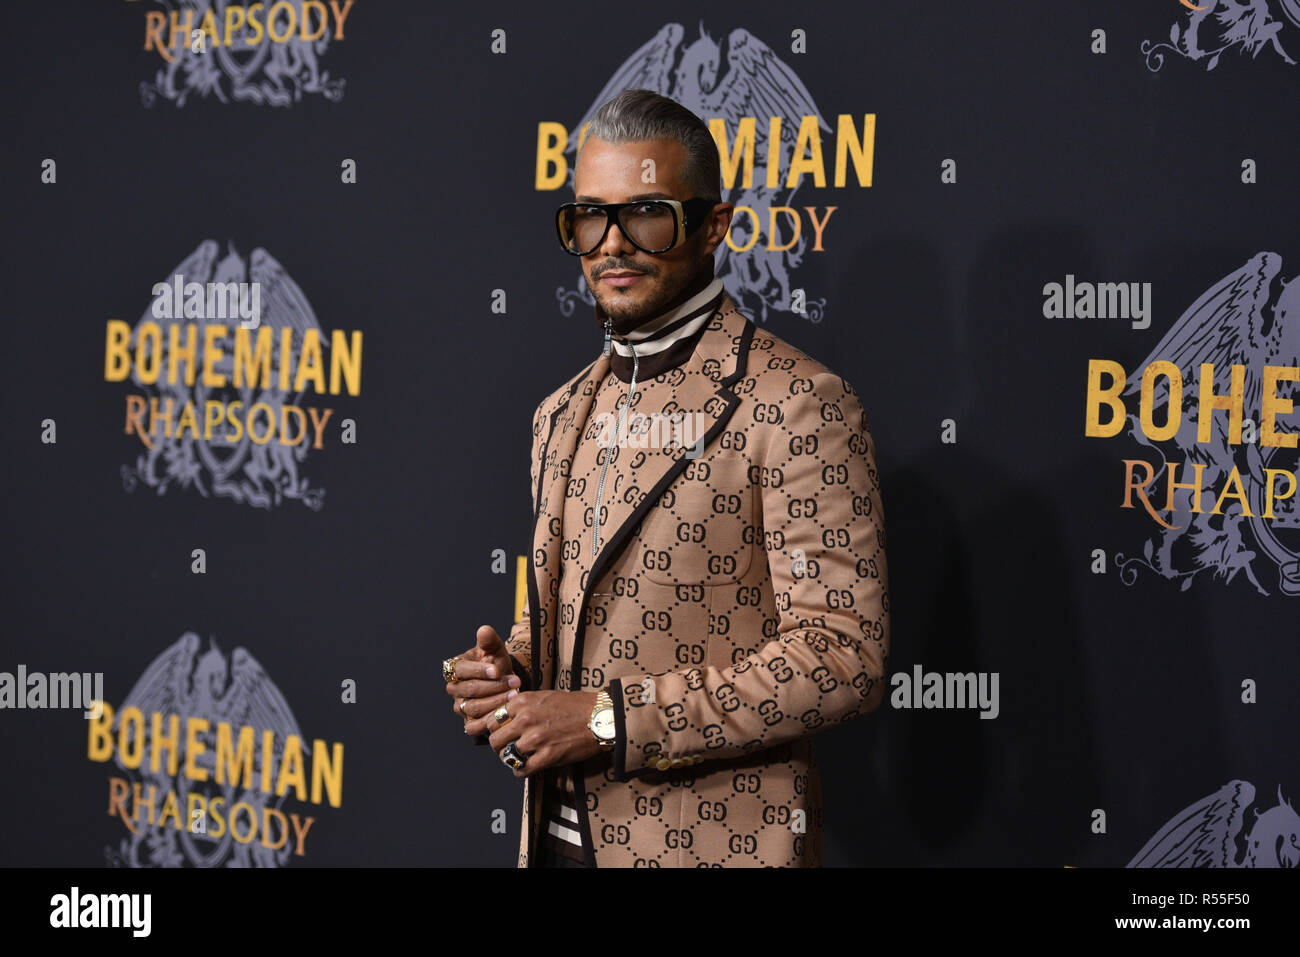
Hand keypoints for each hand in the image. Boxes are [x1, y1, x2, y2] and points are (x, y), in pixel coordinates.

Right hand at [446, 625, 520, 733]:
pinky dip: (490, 721)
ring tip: (515, 695)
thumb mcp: (495, 649)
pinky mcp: (468, 722)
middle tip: (516, 682)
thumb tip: (484, 630)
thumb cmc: (496, 663)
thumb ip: (489, 640)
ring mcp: (460, 707)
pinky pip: (474, 726)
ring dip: (497, 702)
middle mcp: (454, 689)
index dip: (479, 670)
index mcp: (456, 668)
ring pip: (474, 708)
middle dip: (495, 686)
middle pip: (471, 689)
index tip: (497, 670)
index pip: (462, 669)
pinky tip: (506, 713)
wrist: (504, 682)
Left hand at [486, 691, 600, 777]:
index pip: (493, 719)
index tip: (503, 734)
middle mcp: (525, 719)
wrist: (600, 717)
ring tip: (519, 758)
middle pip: (495, 739)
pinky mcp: (547, 756)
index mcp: (523, 702)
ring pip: (506, 756)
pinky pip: (521, 770)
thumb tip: (507, 714)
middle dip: (500, 746)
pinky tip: (527, 767)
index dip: (497, 729)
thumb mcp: (544, 696)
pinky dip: (521, 771)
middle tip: (508, 748)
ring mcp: (536, 738)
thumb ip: (523, 705)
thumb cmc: (575, 705)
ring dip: (511, 759)